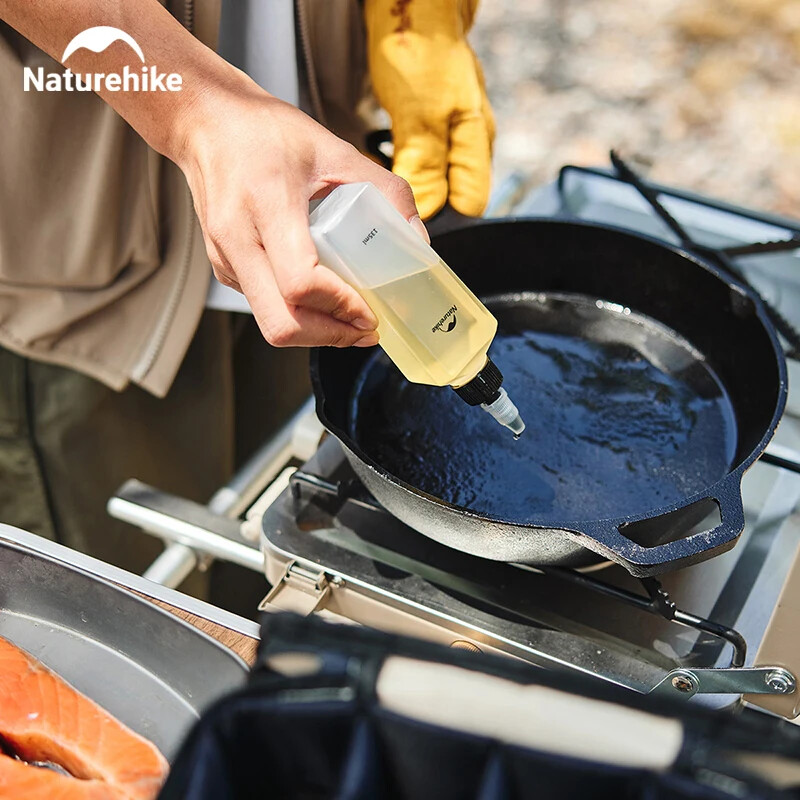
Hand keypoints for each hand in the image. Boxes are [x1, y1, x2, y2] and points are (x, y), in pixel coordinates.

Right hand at [175, 80, 427, 347]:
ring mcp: (226, 259)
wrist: (206, 124)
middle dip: (330, 336)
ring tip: (351, 318)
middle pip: (282, 322)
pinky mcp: (224, 269)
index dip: (339, 306)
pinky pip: (264, 308)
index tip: (369, 309)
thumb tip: (417, 241)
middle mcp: (238, 238)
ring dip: (317, 332)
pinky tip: (324, 298)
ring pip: (272, 324)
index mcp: (267, 203)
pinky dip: (299, 314)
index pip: (300, 281)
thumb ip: (386, 191)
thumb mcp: (336, 149)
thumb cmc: (266, 132)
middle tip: (365, 329)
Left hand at [365, 0, 494, 219]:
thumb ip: (425, 165)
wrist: (406, 5)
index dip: (442, 220)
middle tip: (387, 214)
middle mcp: (464, 142)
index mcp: (474, 144)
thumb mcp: (419, 114)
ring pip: (427, 178)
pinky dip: (394, 167)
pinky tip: (377, 166)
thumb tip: (427, 210)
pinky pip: (413, 159)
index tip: (410, 228)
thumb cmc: (419, 47)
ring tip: (378, 191)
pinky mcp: (425, 122)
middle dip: (418, 207)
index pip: (468, 207)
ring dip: (403, 188)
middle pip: (447, 196)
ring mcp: (446, 132)